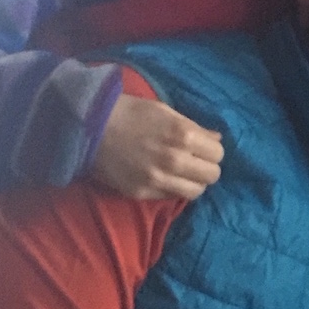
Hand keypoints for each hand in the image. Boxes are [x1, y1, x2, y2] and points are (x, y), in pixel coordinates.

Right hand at [91, 94, 223, 200]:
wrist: (90, 127)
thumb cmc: (129, 113)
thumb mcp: (165, 111)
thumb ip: (194, 127)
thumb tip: (217, 138)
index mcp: (183, 135)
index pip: (218, 154)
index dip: (212, 151)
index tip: (203, 148)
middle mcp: (174, 160)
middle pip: (212, 175)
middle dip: (207, 167)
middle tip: (196, 162)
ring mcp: (158, 179)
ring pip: (196, 192)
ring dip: (194, 182)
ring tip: (183, 173)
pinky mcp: (143, 192)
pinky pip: (172, 197)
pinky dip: (174, 188)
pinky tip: (165, 177)